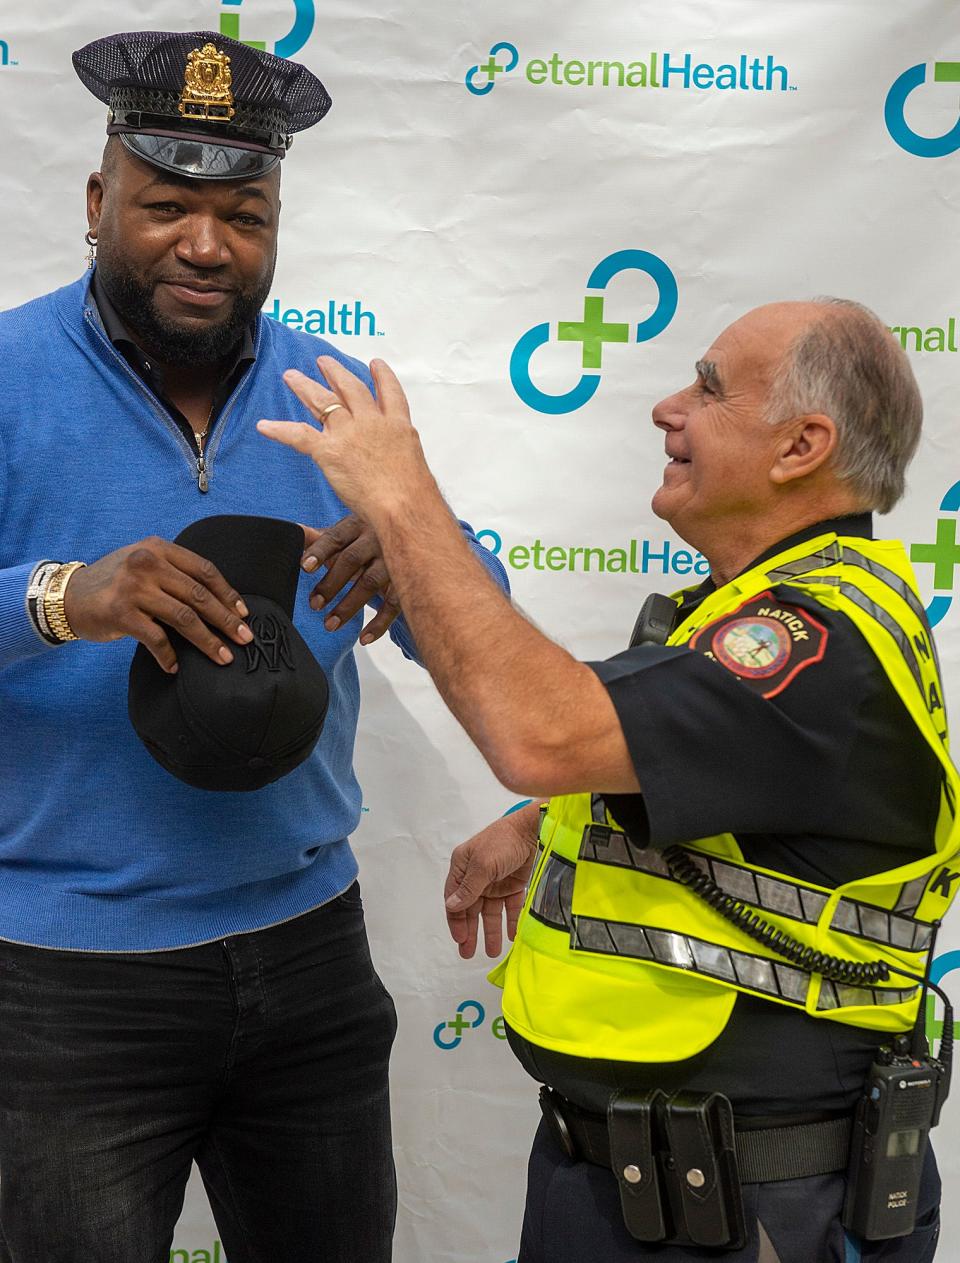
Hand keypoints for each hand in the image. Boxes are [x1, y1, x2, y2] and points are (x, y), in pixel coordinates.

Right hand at [63, 537, 253, 672]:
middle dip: (226, 620)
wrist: (66, 596)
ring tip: (223, 657)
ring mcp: (133, 588)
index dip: (228, 594)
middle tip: (245, 639)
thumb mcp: (143, 564)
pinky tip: (175, 667)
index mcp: (159, 548)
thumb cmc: (113, 584)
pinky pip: (156, 638)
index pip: (205, 570)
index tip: (244, 614)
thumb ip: (174, 573)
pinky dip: (169, 655)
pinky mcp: (121, 613)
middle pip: (199, 595)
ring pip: (184, 618)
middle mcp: (147, 563)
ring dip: (207, 641)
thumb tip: (218, 601)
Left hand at [257, 355, 433, 524]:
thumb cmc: (413, 494)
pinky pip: (299, 435)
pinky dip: (279, 430)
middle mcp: (371, 422)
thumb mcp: (415, 464)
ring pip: (323, 402)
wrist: (403, 503)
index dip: (382, 376)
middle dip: (335, 373)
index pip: (390, 393)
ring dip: (304, 387)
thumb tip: (387, 467)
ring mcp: (349, 433)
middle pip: (350, 389)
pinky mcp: (329, 450)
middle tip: (324, 362)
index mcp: (397, 425)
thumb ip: (397, 457)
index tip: (376, 365)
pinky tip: (264, 425)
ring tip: (292, 376)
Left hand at [300, 516, 400, 644]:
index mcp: (357, 524)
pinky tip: (364, 638)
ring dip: (348, 606)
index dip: (319, 552)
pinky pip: (394, 603)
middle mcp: (377, 538)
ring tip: (330, 625)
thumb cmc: (367, 540)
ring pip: (370, 582)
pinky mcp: (408, 580)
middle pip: (351, 560)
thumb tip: (291, 534)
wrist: (410, 537)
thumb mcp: (346, 534)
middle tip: (314, 605)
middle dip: (331, 584)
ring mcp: (394, 559)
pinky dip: (380, 623)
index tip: (304, 567)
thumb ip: (319, 537)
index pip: (335, 537)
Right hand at [444, 806, 540, 958]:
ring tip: (492, 952)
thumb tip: (451, 906)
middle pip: (471, 908)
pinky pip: (510, 907)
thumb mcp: (483, 865)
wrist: (535, 829)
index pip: (454, 898)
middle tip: (468, 954)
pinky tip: (512, 936)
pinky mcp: (514, 884)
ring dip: (490, 931)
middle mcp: (477, 875)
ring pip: (490, 911)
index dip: (456, 920)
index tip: (460, 939)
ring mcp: (496, 880)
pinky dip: (510, 921)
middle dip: (470, 931)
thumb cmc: (504, 841)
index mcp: (463, 867)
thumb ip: (468, 888)